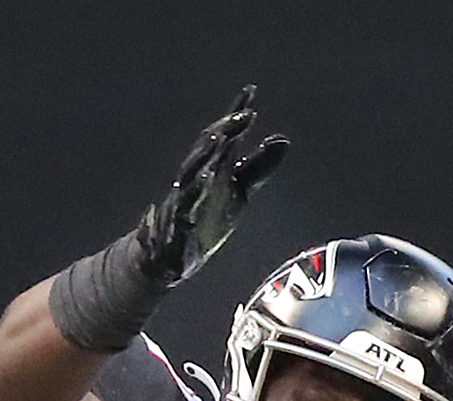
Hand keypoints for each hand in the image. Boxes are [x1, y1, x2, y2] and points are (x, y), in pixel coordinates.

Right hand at [136, 87, 287, 285]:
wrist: (170, 256)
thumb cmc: (206, 218)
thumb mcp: (239, 192)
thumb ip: (258, 167)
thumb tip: (282, 139)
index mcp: (211, 168)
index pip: (224, 137)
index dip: (236, 115)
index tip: (250, 92)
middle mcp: (195, 178)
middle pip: (207, 149)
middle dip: (224, 131)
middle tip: (244, 116)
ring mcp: (183, 200)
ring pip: (191, 172)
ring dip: (205, 154)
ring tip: (220, 138)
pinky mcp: (177, 225)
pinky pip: (182, 206)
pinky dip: (191, 194)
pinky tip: (204, 180)